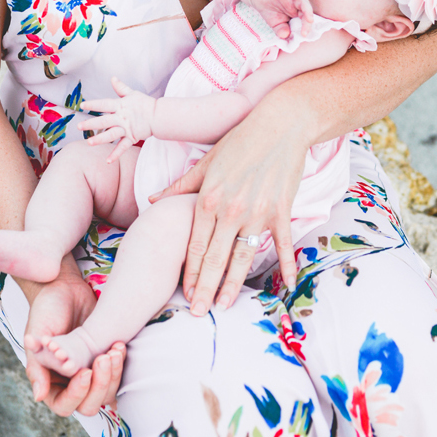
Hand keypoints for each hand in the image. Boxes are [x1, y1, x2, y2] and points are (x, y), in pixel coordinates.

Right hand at [19, 265, 124, 417]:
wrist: (65, 289)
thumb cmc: (46, 311)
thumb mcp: (36, 337)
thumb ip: (36, 367)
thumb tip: (39, 396)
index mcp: (50, 383)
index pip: (65, 405)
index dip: (77, 394)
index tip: (84, 372)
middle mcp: (71, 382)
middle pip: (90, 405)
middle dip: (100, 385)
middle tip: (103, 358)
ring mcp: (90, 372)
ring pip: (107, 392)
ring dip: (113, 375)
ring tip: (114, 351)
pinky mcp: (104, 358)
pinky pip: (117, 373)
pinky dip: (120, 364)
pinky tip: (119, 347)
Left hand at [78, 77, 156, 160]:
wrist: (159, 115)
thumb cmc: (145, 104)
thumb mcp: (133, 94)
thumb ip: (121, 88)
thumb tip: (113, 78)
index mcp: (120, 106)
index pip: (105, 104)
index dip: (94, 105)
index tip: (82, 106)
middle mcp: (121, 118)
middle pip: (104, 121)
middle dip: (91, 124)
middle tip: (79, 127)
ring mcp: (126, 129)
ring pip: (111, 135)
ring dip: (100, 139)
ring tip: (89, 142)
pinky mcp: (132, 138)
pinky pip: (123, 147)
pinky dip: (116, 154)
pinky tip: (108, 160)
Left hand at [148, 96, 303, 313]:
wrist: (281, 124)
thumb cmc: (241, 140)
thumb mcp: (206, 161)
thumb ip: (180, 186)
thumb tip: (152, 200)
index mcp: (208, 199)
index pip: (195, 246)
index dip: (189, 274)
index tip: (184, 294)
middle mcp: (231, 210)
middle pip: (215, 259)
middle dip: (205, 289)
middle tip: (198, 313)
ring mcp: (259, 213)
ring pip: (243, 258)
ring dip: (233, 285)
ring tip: (225, 306)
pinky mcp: (282, 211)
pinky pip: (281, 244)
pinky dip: (285, 266)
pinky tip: (285, 286)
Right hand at [249, 0, 312, 38]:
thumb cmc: (271, 11)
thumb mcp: (275, 24)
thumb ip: (281, 30)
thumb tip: (285, 35)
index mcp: (297, 15)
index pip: (304, 22)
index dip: (305, 29)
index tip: (303, 36)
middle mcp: (297, 7)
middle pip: (306, 14)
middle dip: (307, 23)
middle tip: (305, 33)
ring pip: (303, 3)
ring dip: (307, 10)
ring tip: (309, 19)